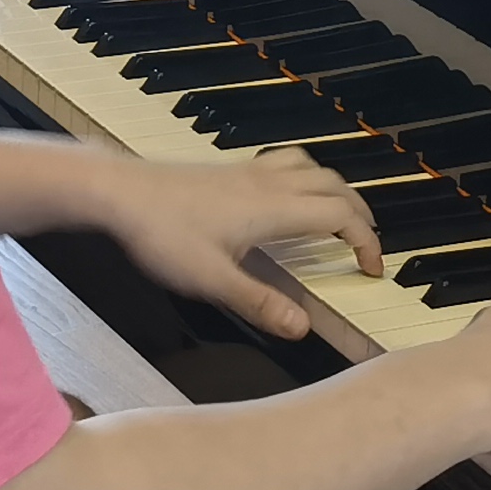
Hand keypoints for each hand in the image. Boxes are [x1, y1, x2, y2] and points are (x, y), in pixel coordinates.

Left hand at [96, 151, 378, 339]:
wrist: (118, 191)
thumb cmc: (161, 233)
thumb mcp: (211, 280)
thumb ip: (258, 303)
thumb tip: (302, 326)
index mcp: (272, 208)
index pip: (340, 215)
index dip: (366, 241)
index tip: (372, 269)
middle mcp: (267, 183)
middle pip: (334, 185)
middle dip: (359, 213)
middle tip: (365, 245)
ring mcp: (247, 172)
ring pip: (311, 166)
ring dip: (334, 189)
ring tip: (338, 216)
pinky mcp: (228, 170)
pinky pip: (284, 162)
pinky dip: (304, 176)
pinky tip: (287, 197)